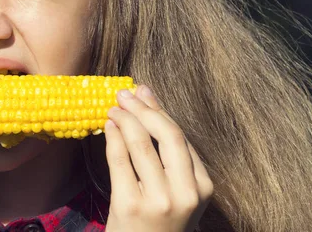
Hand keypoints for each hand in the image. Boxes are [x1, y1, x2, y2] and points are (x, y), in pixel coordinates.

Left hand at [105, 85, 212, 231]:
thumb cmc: (157, 220)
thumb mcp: (174, 189)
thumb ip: (167, 150)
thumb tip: (147, 96)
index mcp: (202, 187)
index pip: (180, 137)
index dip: (158, 110)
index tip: (142, 92)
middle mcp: (185, 194)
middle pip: (167, 135)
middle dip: (143, 109)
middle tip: (125, 94)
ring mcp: (158, 201)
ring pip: (141, 145)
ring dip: (125, 120)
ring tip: (113, 108)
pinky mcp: (130, 206)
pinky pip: (119, 161)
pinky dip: (112, 138)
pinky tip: (108, 127)